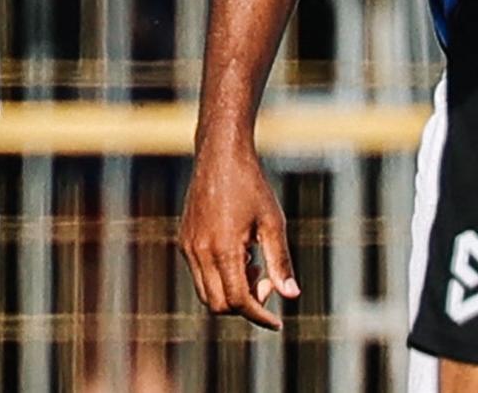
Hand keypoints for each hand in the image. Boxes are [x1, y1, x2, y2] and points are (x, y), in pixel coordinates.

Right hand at [180, 131, 298, 329]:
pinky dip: (220, 278)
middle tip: (266, 281)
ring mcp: (188, 246)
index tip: (277, 322)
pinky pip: (199, 275)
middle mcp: (199, 251)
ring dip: (231, 292)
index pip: (237, 301)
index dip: (259, 315)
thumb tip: (292, 296)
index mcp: (222, 248)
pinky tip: (240, 254)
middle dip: (245, 305)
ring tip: (254, 264)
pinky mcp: (184, 240)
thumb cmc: (251, 186)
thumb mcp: (272, 223)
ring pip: (206, 293)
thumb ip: (280, 262)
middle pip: (218, 305)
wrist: (220, 155)